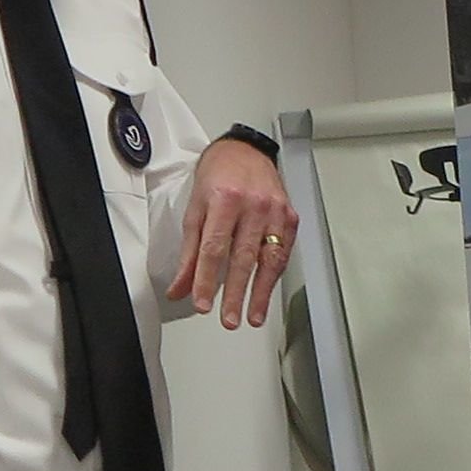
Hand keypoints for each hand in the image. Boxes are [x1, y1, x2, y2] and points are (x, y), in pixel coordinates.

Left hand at [167, 137, 293, 328]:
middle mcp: (253, 205)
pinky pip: (283, 252)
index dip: (208, 280)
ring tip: (252, 316)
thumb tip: (180, 287)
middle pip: (243, 257)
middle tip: (229, 319)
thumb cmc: (218, 176)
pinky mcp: (290, 216)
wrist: (245, 151)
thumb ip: (189, 252)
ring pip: (269, 259)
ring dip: (260, 292)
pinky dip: (274, 275)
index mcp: (224, 200)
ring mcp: (275, 211)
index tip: (203, 304)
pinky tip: (266, 293)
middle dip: (236, 293)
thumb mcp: (195, 209)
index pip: (214, 249)